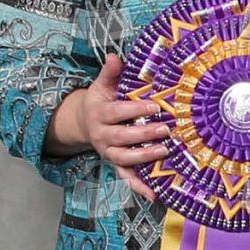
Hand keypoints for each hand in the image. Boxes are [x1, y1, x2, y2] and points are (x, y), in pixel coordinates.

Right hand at [55, 52, 170, 204]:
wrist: (84, 123)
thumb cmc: (100, 101)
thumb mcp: (101, 86)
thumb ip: (110, 73)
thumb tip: (115, 56)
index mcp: (99, 113)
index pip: (117, 111)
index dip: (135, 110)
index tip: (155, 106)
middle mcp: (102, 135)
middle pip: (122, 137)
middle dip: (144, 134)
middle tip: (166, 129)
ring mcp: (108, 152)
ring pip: (124, 158)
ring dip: (144, 157)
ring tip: (164, 152)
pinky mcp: (115, 165)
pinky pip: (126, 178)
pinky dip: (138, 187)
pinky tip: (154, 194)